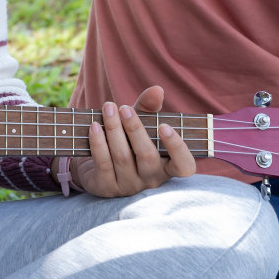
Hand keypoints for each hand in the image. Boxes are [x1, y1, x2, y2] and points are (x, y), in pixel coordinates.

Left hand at [71, 86, 196, 197]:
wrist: (94, 167)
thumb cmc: (126, 142)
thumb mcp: (139, 124)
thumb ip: (148, 108)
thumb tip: (156, 90)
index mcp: (166, 166)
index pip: (184, 166)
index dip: (178, 149)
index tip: (165, 126)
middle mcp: (150, 180)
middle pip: (147, 156)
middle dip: (135, 129)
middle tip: (124, 108)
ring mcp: (128, 186)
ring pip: (122, 157)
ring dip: (114, 129)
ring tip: (108, 109)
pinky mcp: (106, 188)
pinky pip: (103, 163)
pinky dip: (99, 142)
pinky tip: (94, 125)